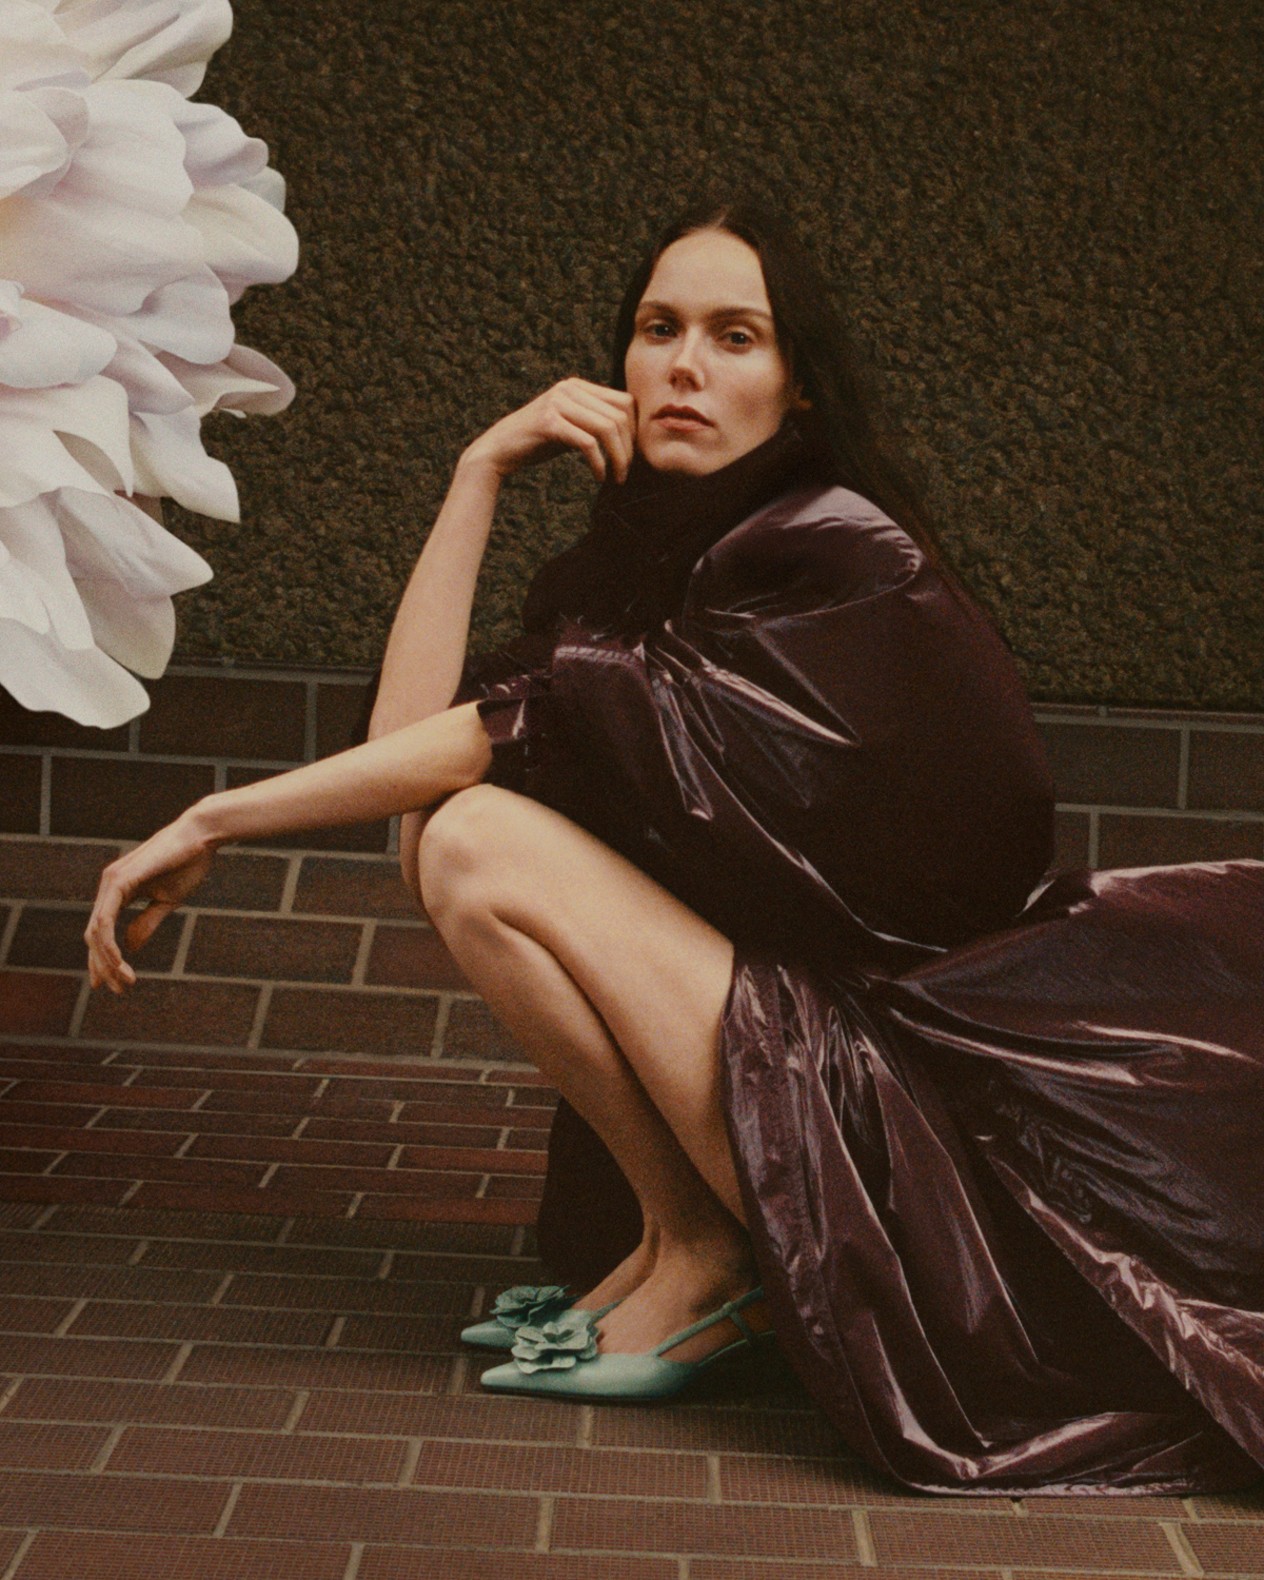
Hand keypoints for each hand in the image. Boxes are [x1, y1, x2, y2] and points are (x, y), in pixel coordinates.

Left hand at [85, 811, 217, 993]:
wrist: (201, 836)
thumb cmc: (188, 863)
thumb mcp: (167, 901)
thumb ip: (146, 923)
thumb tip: (130, 947)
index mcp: (118, 891)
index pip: (101, 931)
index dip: (103, 960)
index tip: (114, 984)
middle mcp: (108, 886)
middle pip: (93, 936)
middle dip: (103, 967)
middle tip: (120, 990)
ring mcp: (111, 881)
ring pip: (96, 932)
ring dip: (106, 961)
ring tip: (124, 981)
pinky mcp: (120, 880)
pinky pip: (105, 919)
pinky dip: (108, 944)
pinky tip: (120, 961)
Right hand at [463, 378, 636, 483]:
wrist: (499, 449)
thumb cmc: (537, 441)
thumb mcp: (570, 424)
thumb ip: (593, 420)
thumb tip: (630, 433)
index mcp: (577, 386)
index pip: (624, 402)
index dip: (635, 430)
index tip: (632, 455)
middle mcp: (568, 389)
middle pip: (619, 416)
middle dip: (629, 448)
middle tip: (625, 472)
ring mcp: (558, 403)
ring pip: (607, 428)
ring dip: (618, 458)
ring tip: (617, 478)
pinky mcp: (549, 423)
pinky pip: (588, 443)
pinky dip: (599, 463)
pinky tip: (599, 477)